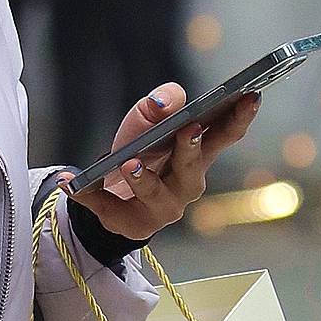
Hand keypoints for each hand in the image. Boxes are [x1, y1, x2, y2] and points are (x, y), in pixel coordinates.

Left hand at [84, 82, 260, 241]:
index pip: (224, 135)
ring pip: (156, 195)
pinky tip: (70, 183)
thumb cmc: (140, 149)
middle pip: (192, 169)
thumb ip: (157, 106)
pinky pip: (107, 209)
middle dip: (190, 149)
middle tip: (188, 128)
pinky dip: (87, 196)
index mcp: (198, 155)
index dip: (240, 118)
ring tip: (128, 163)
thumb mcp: (145, 121)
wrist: (110, 187)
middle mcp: (187, 184)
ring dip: (143, 179)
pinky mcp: (131, 224)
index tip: (250, 96)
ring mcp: (162, 209)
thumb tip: (162, 102)